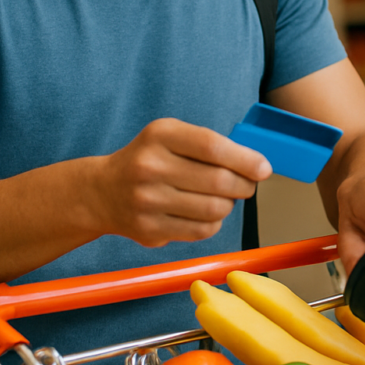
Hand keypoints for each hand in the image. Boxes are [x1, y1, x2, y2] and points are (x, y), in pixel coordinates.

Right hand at [90, 118, 271, 247]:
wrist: (101, 192)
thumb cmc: (148, 159)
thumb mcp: (169, 136)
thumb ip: (208, 145)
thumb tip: (256, 165)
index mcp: (160, 135)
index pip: (213, 147)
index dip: (245, 159)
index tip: (264, 168)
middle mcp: (150, 166)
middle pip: (218, 181)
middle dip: (244, 185)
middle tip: (247, 185)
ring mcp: (148, 200)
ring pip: (214, 209)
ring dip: (229, 205)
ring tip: (224, 198)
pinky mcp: (149, 229)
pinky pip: (201, 230)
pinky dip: (214, 223)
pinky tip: (206, 213)